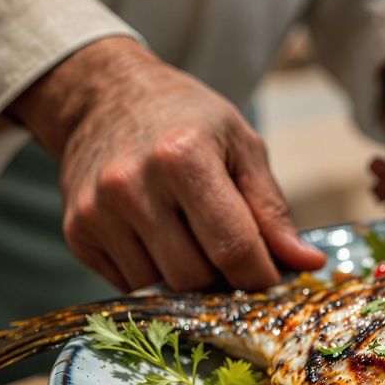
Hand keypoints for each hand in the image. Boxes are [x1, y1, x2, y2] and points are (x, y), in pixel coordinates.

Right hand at [8, 36, 324, 291]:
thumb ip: (273, 211)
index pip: (233, 247)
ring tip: (195, 239)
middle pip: (195, 276)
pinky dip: (155, 274)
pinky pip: (128, 283)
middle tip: (234, 256)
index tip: (275, 281)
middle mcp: (132, 186)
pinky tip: (161, 238)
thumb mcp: (242, 147)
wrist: (105, 96)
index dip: (262, 276)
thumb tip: (309, 266)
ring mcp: (97, 211)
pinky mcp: (76, 231)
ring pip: (160, 287)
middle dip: (224, 279)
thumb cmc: (188, 120)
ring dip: (188, 279)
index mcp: (183, 157)